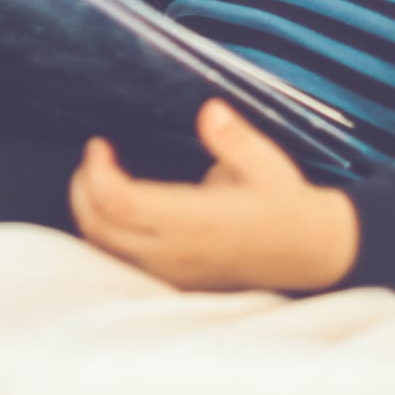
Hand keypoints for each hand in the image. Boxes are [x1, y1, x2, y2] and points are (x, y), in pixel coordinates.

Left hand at [69, 100, 358, 293]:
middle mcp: (177, 252)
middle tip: (93, 158)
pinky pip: (121, 264)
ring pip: (104, 250)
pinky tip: (116, 210)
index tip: (98, 144)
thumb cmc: (285, 203)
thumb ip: (234, 138)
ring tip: (98, 179)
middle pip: (100, 226)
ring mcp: (173, 273)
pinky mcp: (176, 284)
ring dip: (90, 213)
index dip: (96, 172)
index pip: (120, 202)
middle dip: (82, 188)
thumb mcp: (267, 163)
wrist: (312, 255)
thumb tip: (209, 110)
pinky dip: (106, 235)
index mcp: (196, 220)